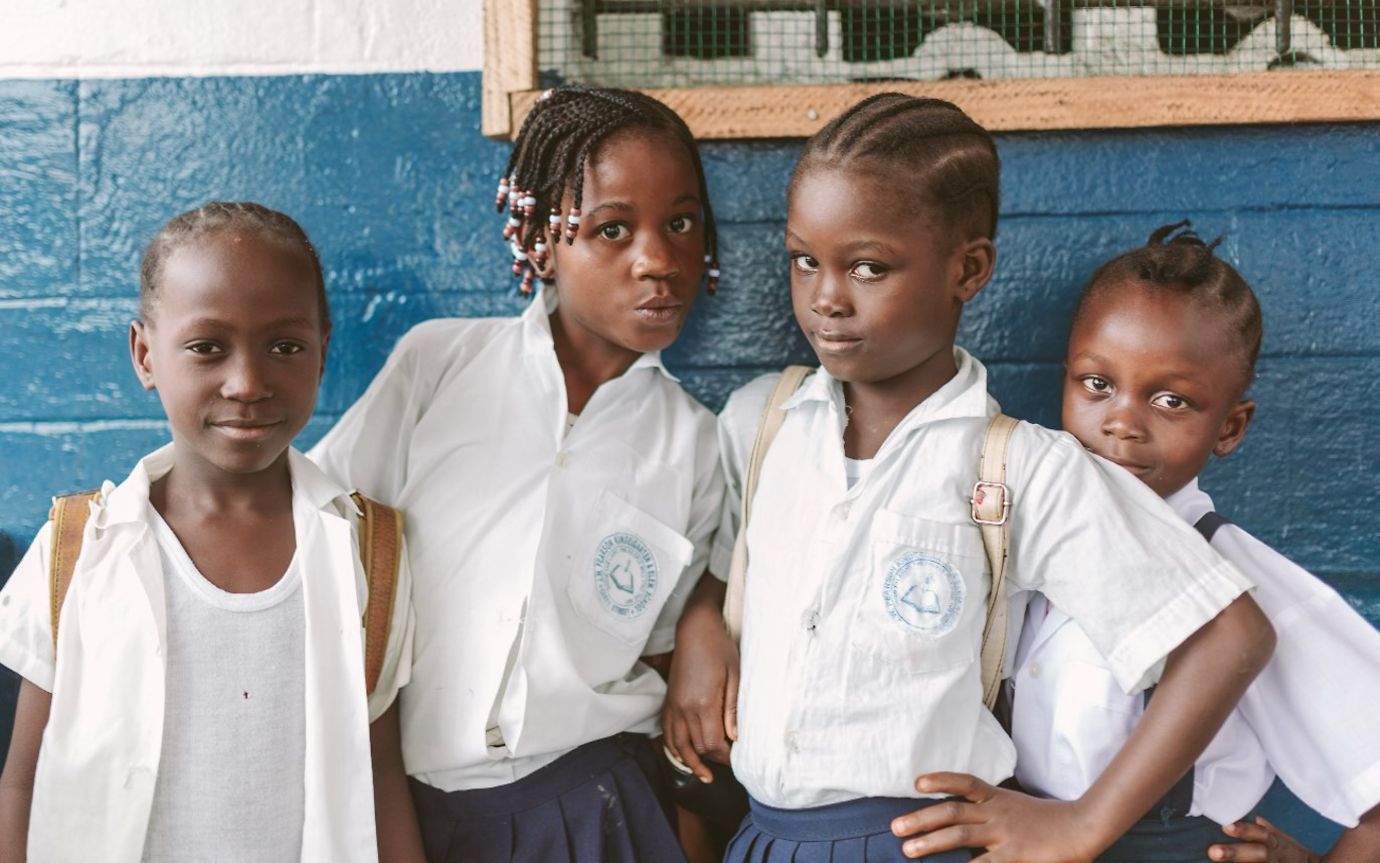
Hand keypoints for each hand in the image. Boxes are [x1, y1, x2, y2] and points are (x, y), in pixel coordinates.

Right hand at [663, 598, 738, 782]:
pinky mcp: (668, 701)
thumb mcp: (734, 675)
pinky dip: (674, 747)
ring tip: (703, 775)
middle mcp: (685, 708)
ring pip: (678, 745)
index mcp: (704, 703)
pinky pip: (667, 732)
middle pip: (697, 746)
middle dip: (713, 759)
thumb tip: (735, 737)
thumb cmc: (718, 648)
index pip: (713, 743)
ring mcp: (674, 705)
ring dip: (690, 761)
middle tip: (729, 764)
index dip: (725, 757)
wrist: (694, 629)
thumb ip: (733, 708)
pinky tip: (683, 755)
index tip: (737, 760)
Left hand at [890, 772, 1099, 862]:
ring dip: (930, 842)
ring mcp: (1003, 834)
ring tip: (908, 850)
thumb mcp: (1017, 810)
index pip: (965, 783)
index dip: (940, 781)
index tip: (917, 783)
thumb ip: (992, 813)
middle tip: (895, 828)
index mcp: (997, 799)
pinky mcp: (1013, 855)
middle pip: (951, 812)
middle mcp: (996, 813)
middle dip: (921, 819)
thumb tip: (967, 821)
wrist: (1083, 828)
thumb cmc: (1049, 821)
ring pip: (959, 835)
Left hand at [1209, 818, 1319, 862]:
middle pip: (1256, 853)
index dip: (1244, 830)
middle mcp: (1275, 857)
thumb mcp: (1285, 840)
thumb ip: (1268, 830)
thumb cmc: (1294, 855)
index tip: (1226, 826)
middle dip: (1234, 853)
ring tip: (1215, 860)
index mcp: (1276, 844)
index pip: (1260, 834)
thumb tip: (1254, 818)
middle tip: (1213, 852)